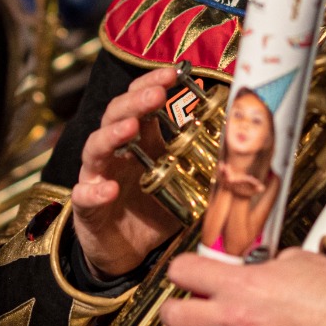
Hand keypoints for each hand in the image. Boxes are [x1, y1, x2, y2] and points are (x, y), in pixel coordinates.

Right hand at [73, 66, 183, 277]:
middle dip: (136, 101)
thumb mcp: (181, 186)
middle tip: (157, 94)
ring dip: (113, 134)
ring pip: (95, 147)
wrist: (122, 252)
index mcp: (138, 142)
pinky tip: (108, 189)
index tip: (173, 73)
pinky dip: (94, 191)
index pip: (139, 102)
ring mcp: (96, 177)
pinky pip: (84, 195)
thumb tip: (241, 153)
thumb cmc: (150, 211)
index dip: (152, 84)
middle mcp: (114, 153)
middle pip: (116, 115)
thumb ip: (203, 168)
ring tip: (131, 128)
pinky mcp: (86, 207)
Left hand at [156, 249, 325, 325]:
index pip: (183, 271)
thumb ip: (266, 266)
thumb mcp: (294, 262)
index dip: (180, 270)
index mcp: (239, 283)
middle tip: (173, 312)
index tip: (182, 274)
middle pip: (173, 316)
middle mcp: (233, 318)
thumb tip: (261, 267)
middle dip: (170, 312)